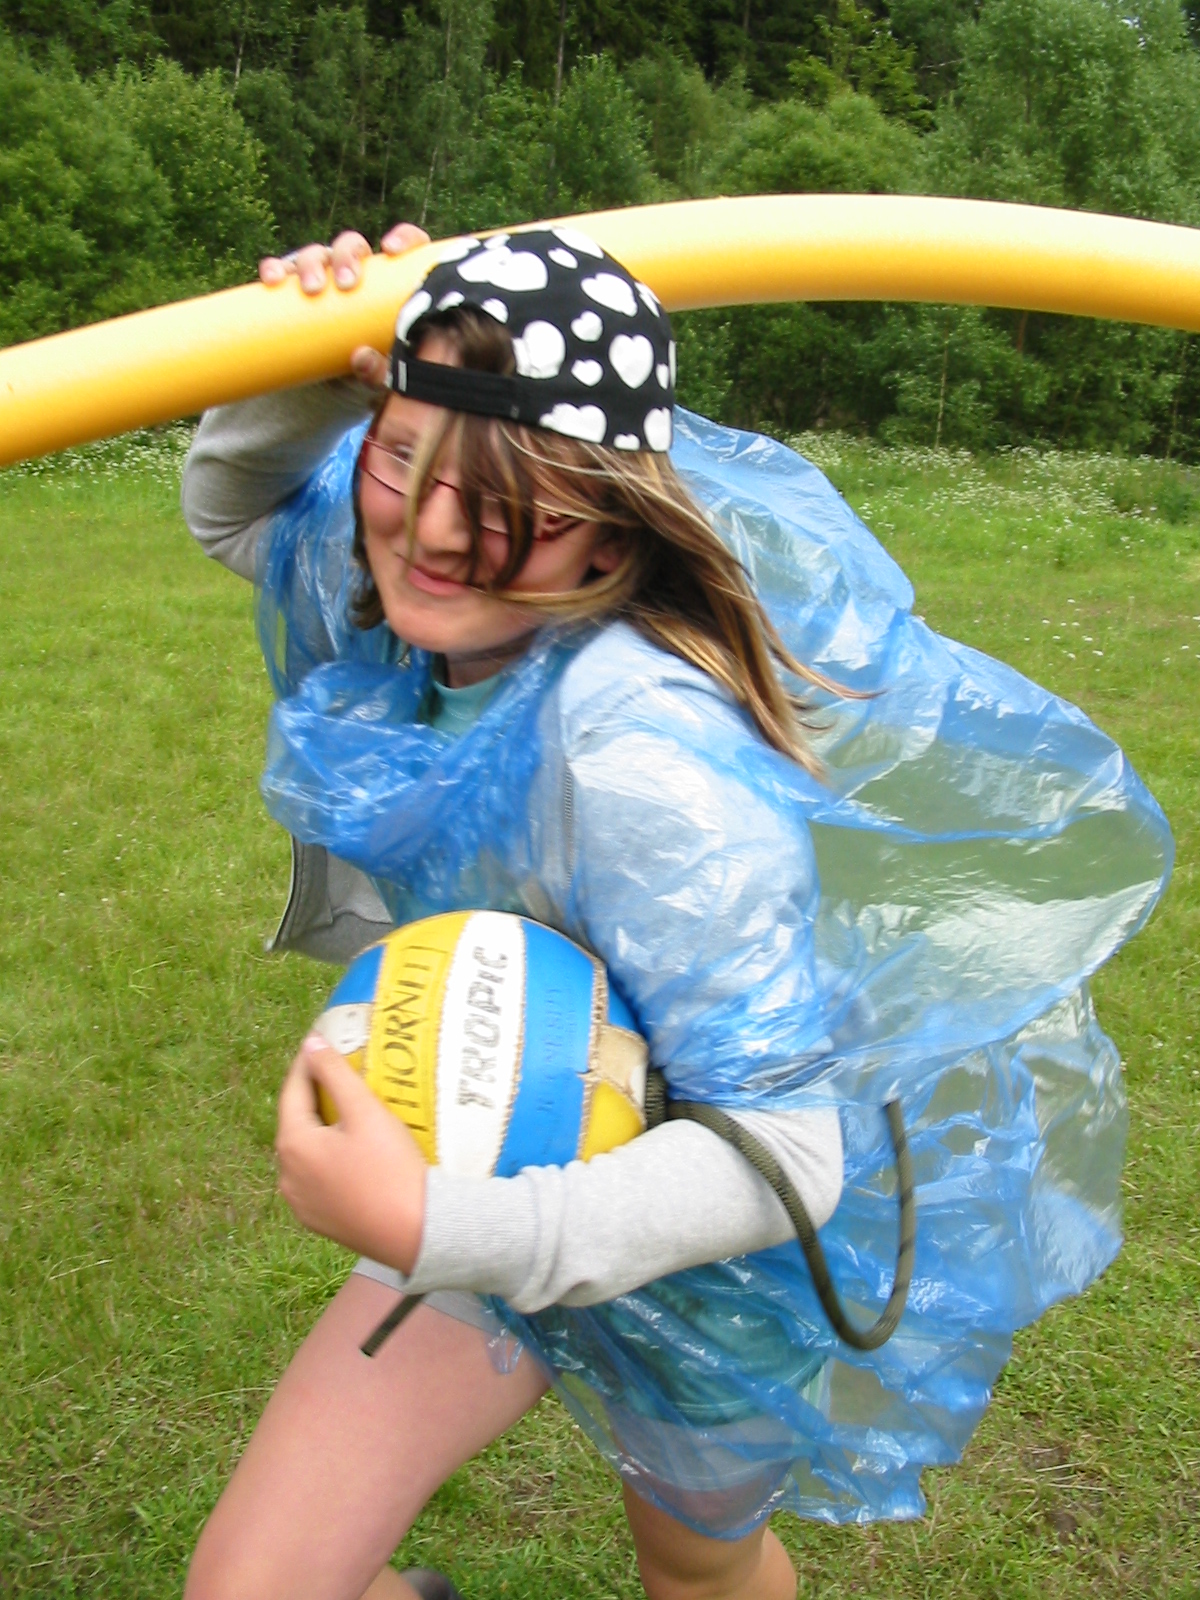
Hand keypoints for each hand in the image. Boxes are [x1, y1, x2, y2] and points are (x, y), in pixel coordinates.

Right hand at [259, 223, 431, 386]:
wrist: (344, 389)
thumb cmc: (380, 374)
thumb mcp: (388, 378)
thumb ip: (382, 372)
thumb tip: (360, 357)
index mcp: (394, 283)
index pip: (406, 245)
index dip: (403, 238)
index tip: (392, 251)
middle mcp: (359, 273)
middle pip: (352, 247)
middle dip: (347, 257)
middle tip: (346, 284)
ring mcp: (326, 280)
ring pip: (317, 255)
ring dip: (312, 263)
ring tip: (312, 289)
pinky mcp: (297, 293)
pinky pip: (283, 272)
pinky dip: (275, 269)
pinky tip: (273, 278)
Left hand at [275, 1033, 427, 1272]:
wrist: (415, 1232)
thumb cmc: (391, 1168)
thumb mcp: (365, 1112)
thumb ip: (335, 1073)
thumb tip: (310, 1043)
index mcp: (293, 1145)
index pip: (293, 1090)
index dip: (308, 1062)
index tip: (321, 1039)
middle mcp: (287, 1175)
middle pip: (298, 1121)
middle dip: (316, 1094)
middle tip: (340, 1070)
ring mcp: (300, 1202)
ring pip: (307, 1151)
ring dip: (322, 1128)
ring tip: (349, 1109)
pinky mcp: (318, 1220)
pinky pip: (317, 1177)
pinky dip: (329, 1157)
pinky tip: (353, 1151)